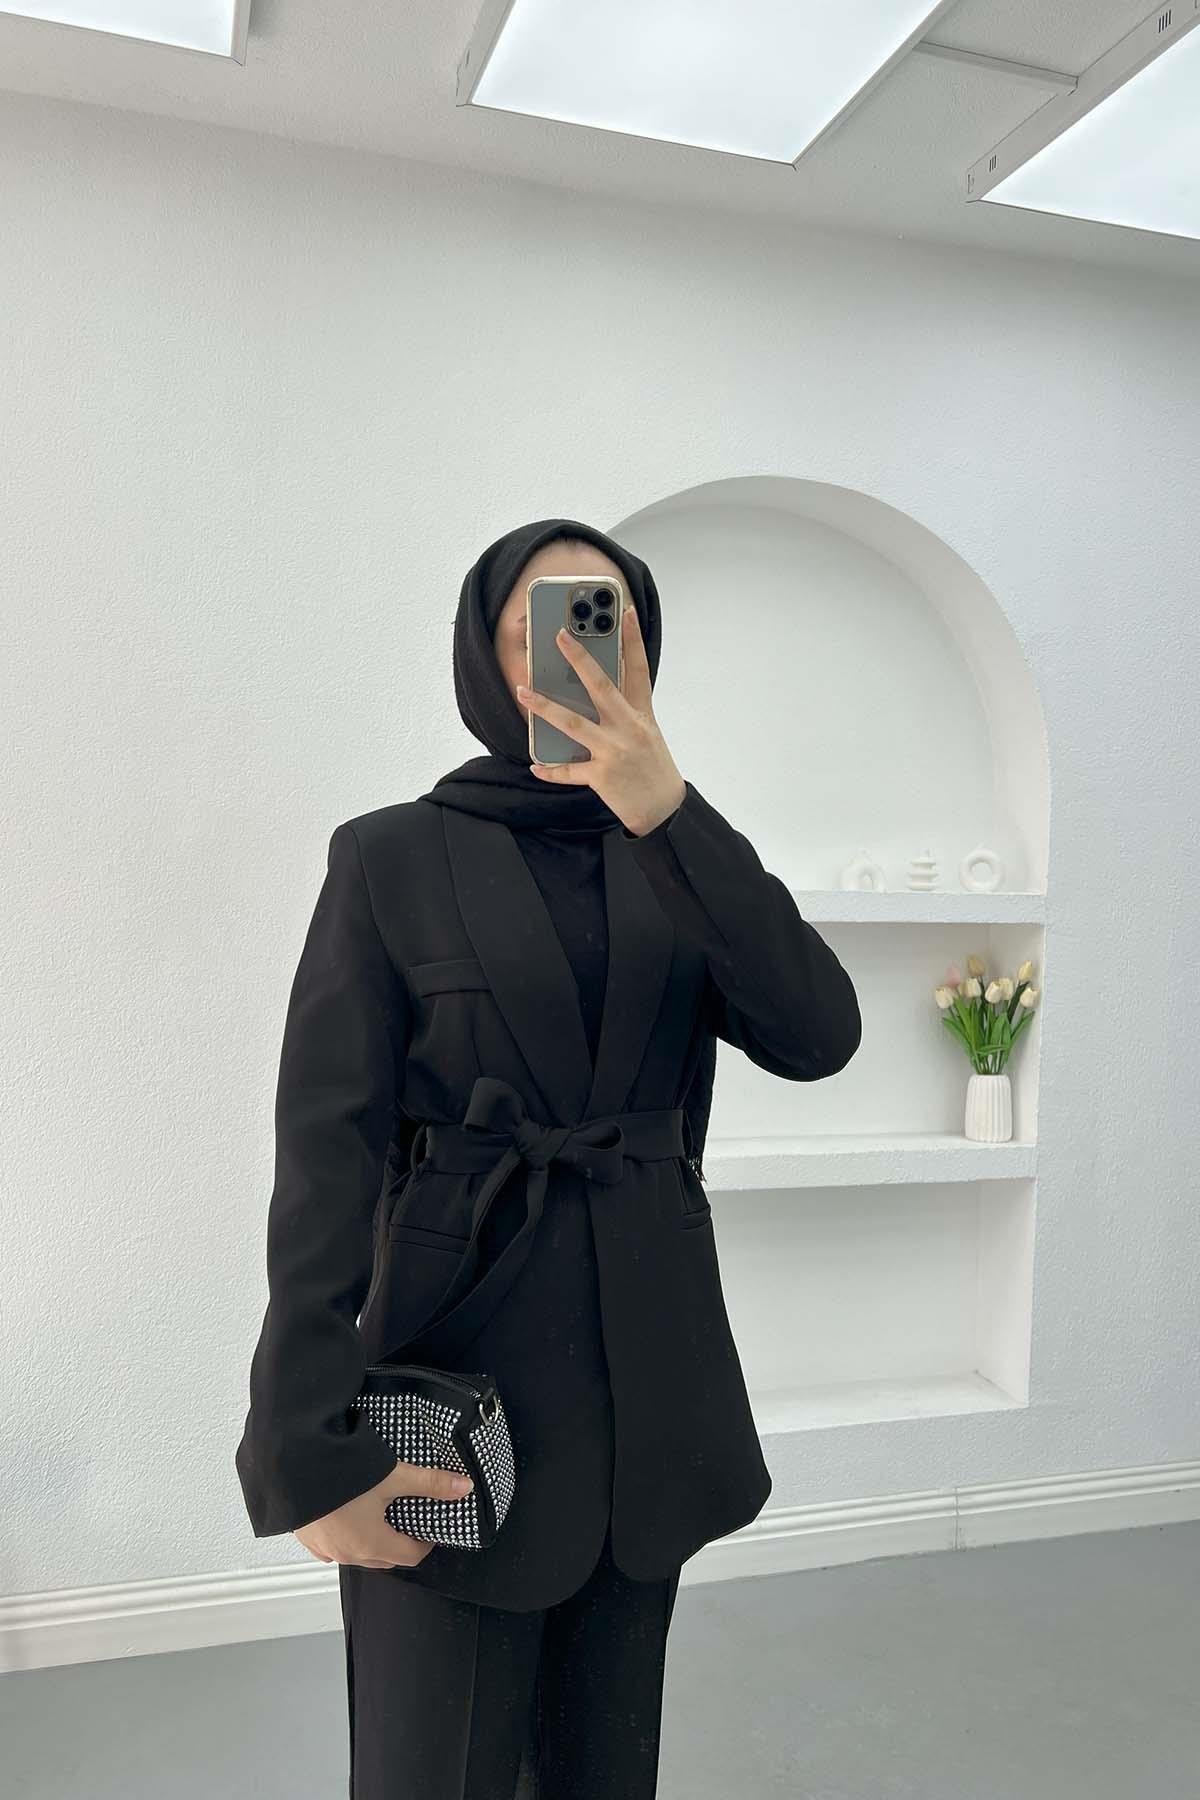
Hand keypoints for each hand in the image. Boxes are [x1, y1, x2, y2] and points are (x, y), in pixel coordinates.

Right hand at [294, 1460, 473, 1568]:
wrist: (293, 1467)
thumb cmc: (339, 1475)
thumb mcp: (392, 1475)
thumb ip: (429, 1483)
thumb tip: (464, 1487)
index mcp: (372, 1543)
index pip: (410, 1556)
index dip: (426, 1543)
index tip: (430, 1529)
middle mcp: (348, 1553)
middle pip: (385, 1558)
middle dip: (400, 1544)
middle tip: (409, 1520)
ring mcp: (325, 1548)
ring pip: (357, 1554)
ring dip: (371, 1542)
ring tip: (379, 1515)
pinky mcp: (307, 1537)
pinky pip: (332, 1548)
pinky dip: (344, 1538)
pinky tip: (346, 1519)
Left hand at [516, 604, 686, 836]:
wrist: (663, 810)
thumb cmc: (653, 768)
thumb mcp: (646, 733)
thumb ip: (624, 712)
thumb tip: (593, 693)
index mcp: (641, 715)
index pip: (639, 669)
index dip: (634, 639)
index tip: (626, 611)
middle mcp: (628, 728)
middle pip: (601, 686)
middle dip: (579, 660)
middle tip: (559, 636)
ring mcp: (613, 751)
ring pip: (572, 723)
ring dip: (544, 707)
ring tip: (522, 692)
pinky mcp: (601, 776)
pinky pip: (568, 771)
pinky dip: (550, 769)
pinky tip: (534, 765)